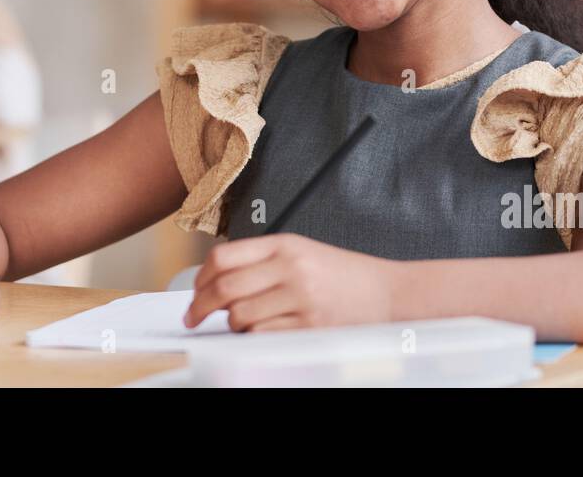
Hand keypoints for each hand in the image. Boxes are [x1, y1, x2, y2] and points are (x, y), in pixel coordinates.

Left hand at [183, 233, 397, 331]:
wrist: (388, 293)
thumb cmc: (342, 275)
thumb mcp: (302, 252)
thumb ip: (262, 261)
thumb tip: (214, 283)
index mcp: (285, 245)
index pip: (224, 257)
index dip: (200, 278)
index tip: (195, 293)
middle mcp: (291, 268)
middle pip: (225, 288)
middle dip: (201, 307)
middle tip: (195, 318)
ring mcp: (301, 298)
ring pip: (240, 316)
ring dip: (232, 325)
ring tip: (240, 324)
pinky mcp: (310, 326)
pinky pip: (263, 335)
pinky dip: (253, 338)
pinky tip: (261, 333)